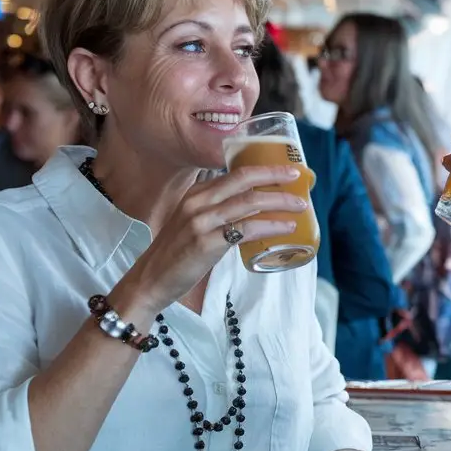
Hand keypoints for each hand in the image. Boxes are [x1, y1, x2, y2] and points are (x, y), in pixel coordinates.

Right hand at [117, 165, 307, 314]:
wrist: (150, 280)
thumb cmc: (176, 253)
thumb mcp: (193, 222)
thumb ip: (217, 212)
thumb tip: (252, 210)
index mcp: (196, 193)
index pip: (234, 172)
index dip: (263, 169)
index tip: (284, 171)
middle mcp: (198, 202)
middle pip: (244, 179)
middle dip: (274, 176)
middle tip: (297, 176)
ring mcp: (201, 221)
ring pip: (249, 202)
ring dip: (279, 201)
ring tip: (300, 205)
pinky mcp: (206, 243)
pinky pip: (246, 229)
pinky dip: (270, 226)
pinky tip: (286, 228)